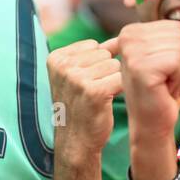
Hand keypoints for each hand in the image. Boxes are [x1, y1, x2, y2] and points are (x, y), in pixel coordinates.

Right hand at [47, 39, 121, 162]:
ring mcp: (77, 78)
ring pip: (116, 66)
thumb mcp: (79, 75)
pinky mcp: (94, 91)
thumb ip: (97, 53)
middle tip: (93, 93)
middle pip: (106, 55)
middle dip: (106, 73)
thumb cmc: (81, 106)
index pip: (95, 46)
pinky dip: (120, 91)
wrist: (76, 141)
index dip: (98, 65)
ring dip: (113, 82)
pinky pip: (121, 79)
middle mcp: (63, 65)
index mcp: (56, 57)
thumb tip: (122, 38)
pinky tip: (107, 103)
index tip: (86, 83)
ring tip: (99, 98)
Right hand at [109, 19, 179, 179]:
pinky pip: (178, 62)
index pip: (177, 27)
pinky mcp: (140, 67)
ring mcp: (132, 51)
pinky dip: (179, 79)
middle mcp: (128, 36)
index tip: (165, 70)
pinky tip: (164, 89)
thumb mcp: (179, 58)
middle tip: (166, 79)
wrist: (151, 123)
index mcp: (133, 31)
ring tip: (165, 84)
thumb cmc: (164, 91)